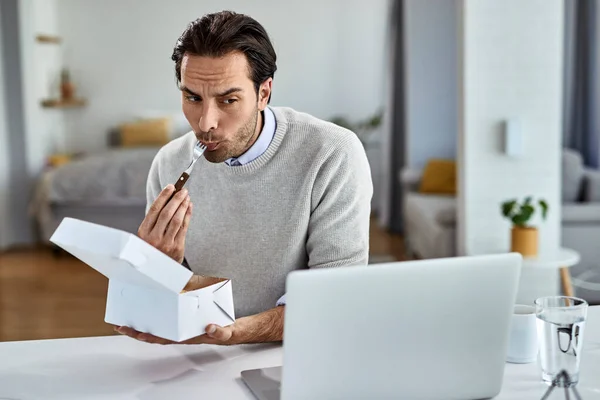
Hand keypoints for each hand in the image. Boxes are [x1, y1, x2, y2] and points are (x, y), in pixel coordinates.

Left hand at [114, 305, 284, 344]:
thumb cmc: (228, 330)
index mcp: (187, 336)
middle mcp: (180, 330)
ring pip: (158, 325)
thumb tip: (211, 327)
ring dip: (142, 321)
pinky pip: (166, 316)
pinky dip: (155, 313)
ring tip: (127, 317)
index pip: (163, 337)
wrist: (235, 328)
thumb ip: (220, 331)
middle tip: (120, 325)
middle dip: (136, 330)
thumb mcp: (227, 331)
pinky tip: (148, 307)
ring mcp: (181, 324)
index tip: (134, 332)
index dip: (148, 335)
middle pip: (154, 332)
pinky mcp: (184, 316)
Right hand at [138, 184, 191, 262]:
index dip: (163, 197)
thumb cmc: (152, 249)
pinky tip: (189, 207)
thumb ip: (154, 221)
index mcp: (143, 232)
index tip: (171, 187)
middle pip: (167, 213)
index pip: (154, 210)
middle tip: (183, 190)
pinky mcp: (177, 248)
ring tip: (186, 196)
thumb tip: (168, 198)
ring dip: (183, 206)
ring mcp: (166, 244)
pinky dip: (187, 215)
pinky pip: (184, 228)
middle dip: (176, 199)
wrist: (157, 272)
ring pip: (176, 220)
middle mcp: (153, 238)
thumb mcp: (147, 236)